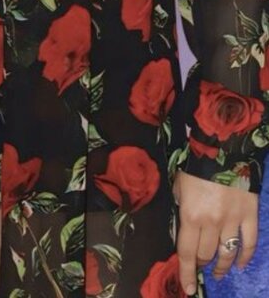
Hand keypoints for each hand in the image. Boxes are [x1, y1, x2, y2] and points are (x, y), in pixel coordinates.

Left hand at [173, 170, 258, 294]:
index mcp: (190, 215)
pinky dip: (245, 256)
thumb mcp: (179, 185)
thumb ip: (181, 208)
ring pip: (227, 253)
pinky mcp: (250, 214)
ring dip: (222, 266)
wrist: (223, 145)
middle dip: (202, 263)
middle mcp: (212, 222)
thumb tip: (183, 228)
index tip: (189, 288)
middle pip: (207, 255)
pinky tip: (240, 263)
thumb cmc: (196, 164)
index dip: (187, 273)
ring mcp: (233, 220)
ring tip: (219, 272)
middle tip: (202, 266)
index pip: (187, 253)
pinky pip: (249, 242)